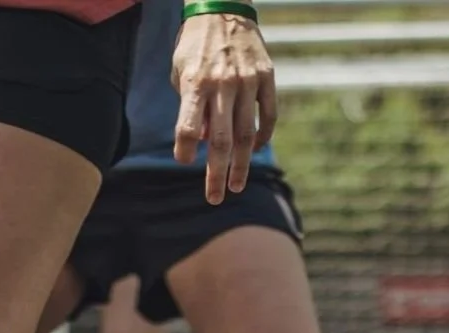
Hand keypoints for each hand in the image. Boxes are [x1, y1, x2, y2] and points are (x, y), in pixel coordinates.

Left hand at [172, 13, 276, 204]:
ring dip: (241, 164)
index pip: (186, 129)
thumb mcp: (181, 73)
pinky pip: (268, 114)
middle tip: (214, 198)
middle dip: (216, 173)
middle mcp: (223, 85)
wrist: (223, 8)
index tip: (184, 163)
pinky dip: (262, 135)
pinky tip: (255, 151)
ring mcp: (248, 80)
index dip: (184, 151)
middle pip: (220, 141)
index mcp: (195, 84)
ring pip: (246, 133)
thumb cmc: (194, 47)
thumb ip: (189, 108)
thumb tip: (202, 142)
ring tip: (236, 186)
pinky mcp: (267, 76)